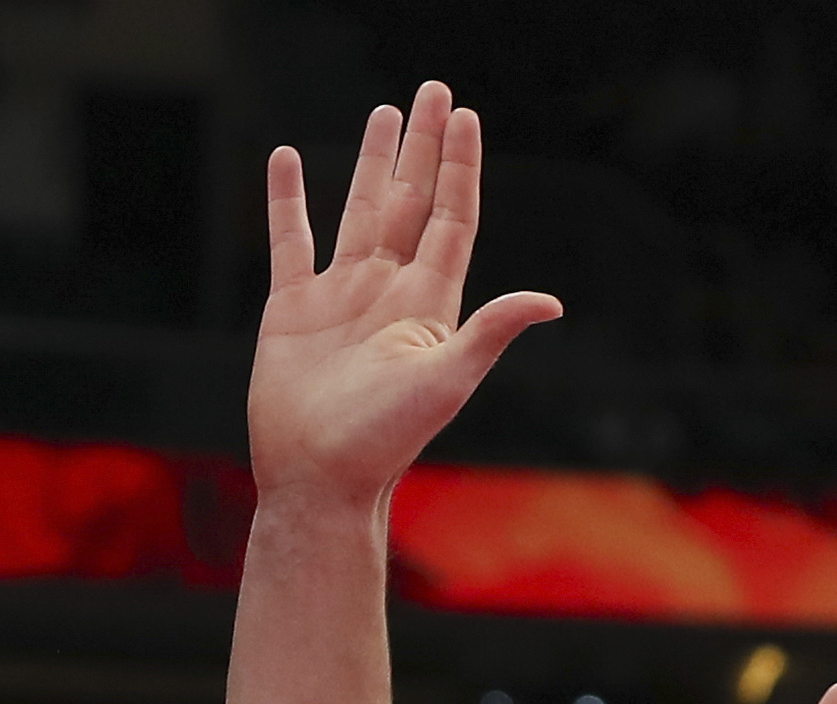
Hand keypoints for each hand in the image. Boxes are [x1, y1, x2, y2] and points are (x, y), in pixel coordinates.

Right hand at [247, 83, 559, 511]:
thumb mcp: (444, 382)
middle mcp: (388, 290)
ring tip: (383, 113)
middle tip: (432, 91)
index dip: (459, 167)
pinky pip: (290, 240)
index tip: (464, 116)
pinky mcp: (292, 308)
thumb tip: (550, 303)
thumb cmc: (383, 440)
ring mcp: (340, 295)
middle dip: (424, 147)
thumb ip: (490, 332)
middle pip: (411, 200)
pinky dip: (287, 200)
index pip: (450, 216)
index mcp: (428, 303)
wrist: (317, 479)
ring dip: (372, 162)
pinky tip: (286, 159)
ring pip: (359, 211)